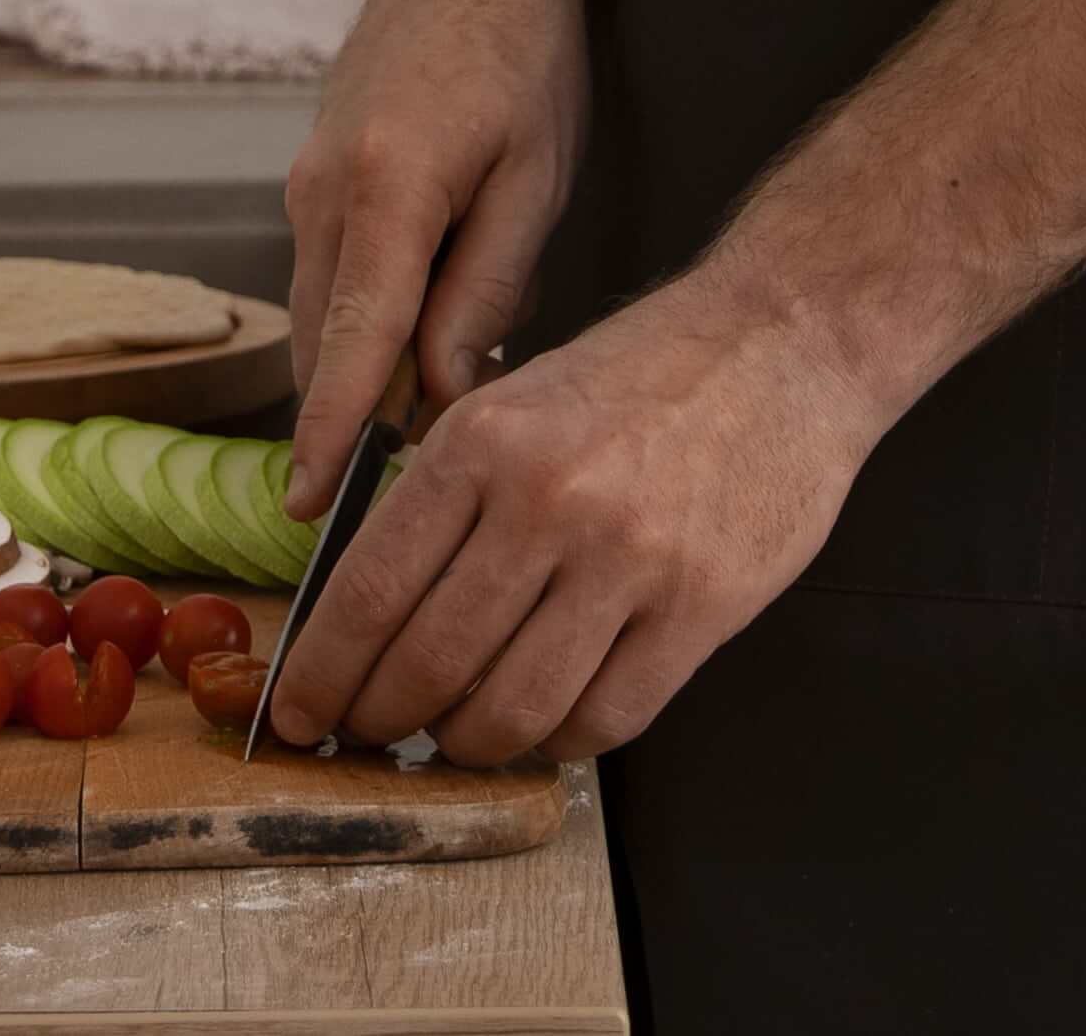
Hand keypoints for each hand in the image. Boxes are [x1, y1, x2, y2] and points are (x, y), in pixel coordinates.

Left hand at [264, 276, 875, 767]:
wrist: (787, 340)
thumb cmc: (647, 374)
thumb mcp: (519, 400)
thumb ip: (447, 496)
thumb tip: (367, 610)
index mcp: (483, 441)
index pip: (370, 589)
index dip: (321, 672)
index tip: (298, 714)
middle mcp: (547, 500)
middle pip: (429, 664)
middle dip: (382, 720)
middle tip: (373, 736)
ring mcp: (629, 559)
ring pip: (511, 710)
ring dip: (468, 744)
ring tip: (459, 737)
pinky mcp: (700, 607)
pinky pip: (604, 719)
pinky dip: (559, 741)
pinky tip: (548, 724)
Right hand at [279, 0, 586, 504]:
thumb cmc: (521, 47)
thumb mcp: (535, 175)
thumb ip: (486, 289)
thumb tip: (442, 392)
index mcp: (385, 191)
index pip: (348, 345)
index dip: (332, 437)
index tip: (311, 513)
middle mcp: (323, 194)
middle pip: (325, 346)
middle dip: (365, 420)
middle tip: (429, 479)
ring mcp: (307, 186)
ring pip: (326, 317)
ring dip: (374, 369)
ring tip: (452, 395)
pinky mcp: (315, 181)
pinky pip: (334, 278)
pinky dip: (371, 320)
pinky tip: (437, 322)